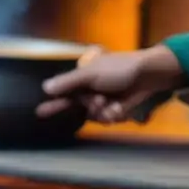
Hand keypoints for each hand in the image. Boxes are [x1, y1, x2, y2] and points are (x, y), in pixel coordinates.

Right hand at [36, 44, 183, 122]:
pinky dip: (115, 114)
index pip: (63, 93)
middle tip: (99, 100)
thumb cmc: (119, 69)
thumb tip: (45, 88)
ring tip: (114, 103)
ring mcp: (103, 100)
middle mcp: (91, 90)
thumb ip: (68, 82)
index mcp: (82, 78)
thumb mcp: (90, 74)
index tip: (39, 112)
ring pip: (94, 117)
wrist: (149, 74)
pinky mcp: (116, 109)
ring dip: (104, 112)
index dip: (52, 104)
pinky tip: (122, 107)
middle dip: (90, 106)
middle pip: (79, 109)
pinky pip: (108, 119)